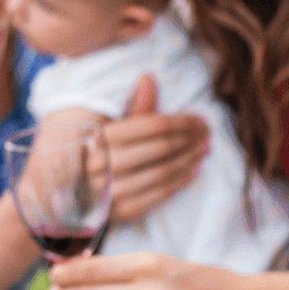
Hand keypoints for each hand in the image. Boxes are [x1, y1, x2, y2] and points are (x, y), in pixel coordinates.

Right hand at [103, 75, 208, 222]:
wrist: (81, 194)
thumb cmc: (104, 153)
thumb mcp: (115, 128)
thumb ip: (135, 107)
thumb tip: (148, 78)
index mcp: (101, 136)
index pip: (152, 125)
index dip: (182, 121)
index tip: (201, 120)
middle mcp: (103, 163)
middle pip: (161, 147)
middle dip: (190, 139)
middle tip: (207, 134)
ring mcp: (111, 190)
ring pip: (163, 171)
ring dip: (190, 160)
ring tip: (204, 150)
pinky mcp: (121, 211)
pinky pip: (160, 194)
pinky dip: (181, 181)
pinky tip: (194, 171)